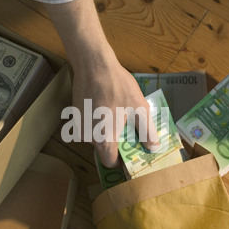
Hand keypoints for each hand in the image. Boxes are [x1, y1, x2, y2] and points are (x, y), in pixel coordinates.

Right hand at [73, 50, 158, 167]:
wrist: (93, 64)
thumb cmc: (118, 86)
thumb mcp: (139, 108)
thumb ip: (147, 131)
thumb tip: (153, 148)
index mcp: (104, 140)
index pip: (110, 164)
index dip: (122, 163)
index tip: (132, 156)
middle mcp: (88, 137)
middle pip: (104, 149)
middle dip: (118, 144)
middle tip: (132, 132)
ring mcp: (80, 126)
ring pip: (97, 136)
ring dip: (109, 131)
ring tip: (122, 116)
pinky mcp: (76, 114)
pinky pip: (91, 125)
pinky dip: (100, 121)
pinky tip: (109, 106)